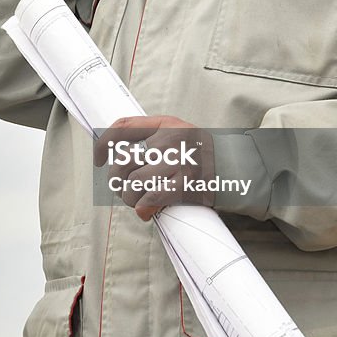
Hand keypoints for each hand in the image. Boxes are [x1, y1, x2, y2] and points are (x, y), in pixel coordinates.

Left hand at [94, 115, 215, 220]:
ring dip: (130, 199)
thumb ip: (154, 137)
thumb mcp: (181, 133)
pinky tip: (146, 212)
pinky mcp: (184, 184)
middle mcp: (170, 140)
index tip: (98, 159)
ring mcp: (177, 161)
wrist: (238, 169)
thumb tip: (119, 156)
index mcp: (166, 125)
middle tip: (126, 191)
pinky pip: (150, 198)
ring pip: (133, 183)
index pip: (124, 127)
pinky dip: (143, 208)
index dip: (104, 143)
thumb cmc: (205, 155)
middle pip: (123, 162)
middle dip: (118, 182)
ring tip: (138, 203)